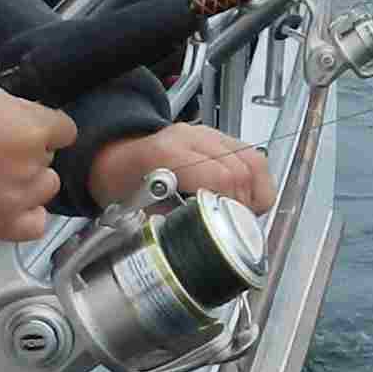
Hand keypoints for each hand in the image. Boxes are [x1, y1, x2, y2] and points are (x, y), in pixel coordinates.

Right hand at [0, 45, 72, 239]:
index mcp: (32, 127)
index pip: (64, 128)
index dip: (42, 121)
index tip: (17, 120)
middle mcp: (33, 166)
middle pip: (50, 157)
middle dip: (30, 148)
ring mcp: (17, 199)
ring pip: (44, 189)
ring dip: (29, 180)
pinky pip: (34, 225)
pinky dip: (27, 214)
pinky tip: (8, 201)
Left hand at [87, 123, 273, 215]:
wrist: (115, 158)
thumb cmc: (122, 181)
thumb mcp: (136, 208)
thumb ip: (171, 222)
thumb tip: (203, 237)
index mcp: (166, 154)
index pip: (222, 176)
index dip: (232, 207)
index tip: (229, 228)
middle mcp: (190, 138)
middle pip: (243, 169)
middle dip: (246, 204)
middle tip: (237, 226)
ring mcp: (206, 134)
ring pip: (254, 159)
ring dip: (257, 192)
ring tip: (243, 213)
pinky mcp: (218, 137)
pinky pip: (252, 156)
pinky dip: (256, 181)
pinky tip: (244, 197)